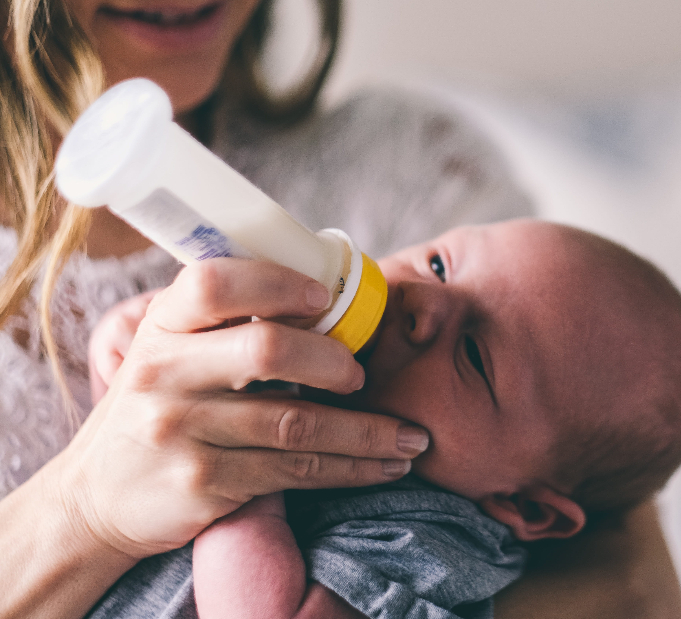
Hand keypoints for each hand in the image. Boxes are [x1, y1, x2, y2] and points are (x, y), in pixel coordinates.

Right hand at [54, 259, 428, 559]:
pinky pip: (296, 470)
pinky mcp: (206, 482)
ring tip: (412, 437)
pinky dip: (351, 468)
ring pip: (297, 422)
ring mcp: (183, 431)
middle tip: (362, 375)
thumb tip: (322, 293)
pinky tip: (385, 465)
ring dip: (368, 431)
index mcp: (163, 326)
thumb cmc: (157, 408)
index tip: (324, 298)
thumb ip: (224, 324)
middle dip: (333, 361)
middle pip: (268, 350)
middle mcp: (165, 373)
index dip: (278, 284)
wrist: (97, 496)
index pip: (215, 283)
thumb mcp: (169, 352)